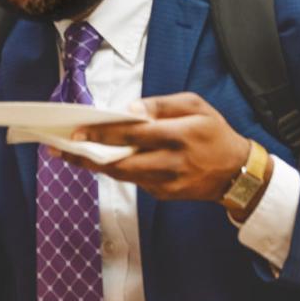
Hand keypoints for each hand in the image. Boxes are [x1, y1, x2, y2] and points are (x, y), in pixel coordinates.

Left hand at [53, 93, 256, 208]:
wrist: (238, 172)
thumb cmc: (213, 132)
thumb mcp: (195, 106)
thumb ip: (161, 105)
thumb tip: (128, 110)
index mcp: (182, 134)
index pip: (135, 134)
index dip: (104, 134)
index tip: (78, 132)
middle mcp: (174, 161)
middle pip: (122, 162)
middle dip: (88, 156)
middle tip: (61, 148)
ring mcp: (169, 182)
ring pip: (123, 175)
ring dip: (94, 166)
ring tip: (70, 154)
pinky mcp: (165, 194)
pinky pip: (134, 181)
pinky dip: (117, 171)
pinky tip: (98, 161)